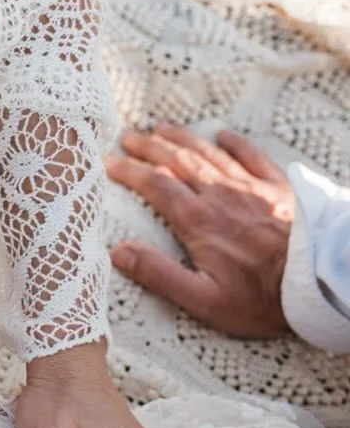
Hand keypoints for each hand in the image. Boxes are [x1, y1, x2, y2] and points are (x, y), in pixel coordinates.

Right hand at [107, 123, 293, 336]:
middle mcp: (221, 196)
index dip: (129, 171)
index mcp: (198, 221)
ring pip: (210, 154)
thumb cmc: (259, 299)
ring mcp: (251, 188)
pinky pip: (252, 156)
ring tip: (161, 127)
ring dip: (182, 138)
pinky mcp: (279, 189)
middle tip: (127, 136)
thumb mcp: (202, 300)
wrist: (319, 283)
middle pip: (178, 161)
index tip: (108, 162)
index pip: (155, 185)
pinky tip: (222, 135)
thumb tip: (118, 252)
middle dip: (150, 146)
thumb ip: (158, 274)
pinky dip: (234, 143)